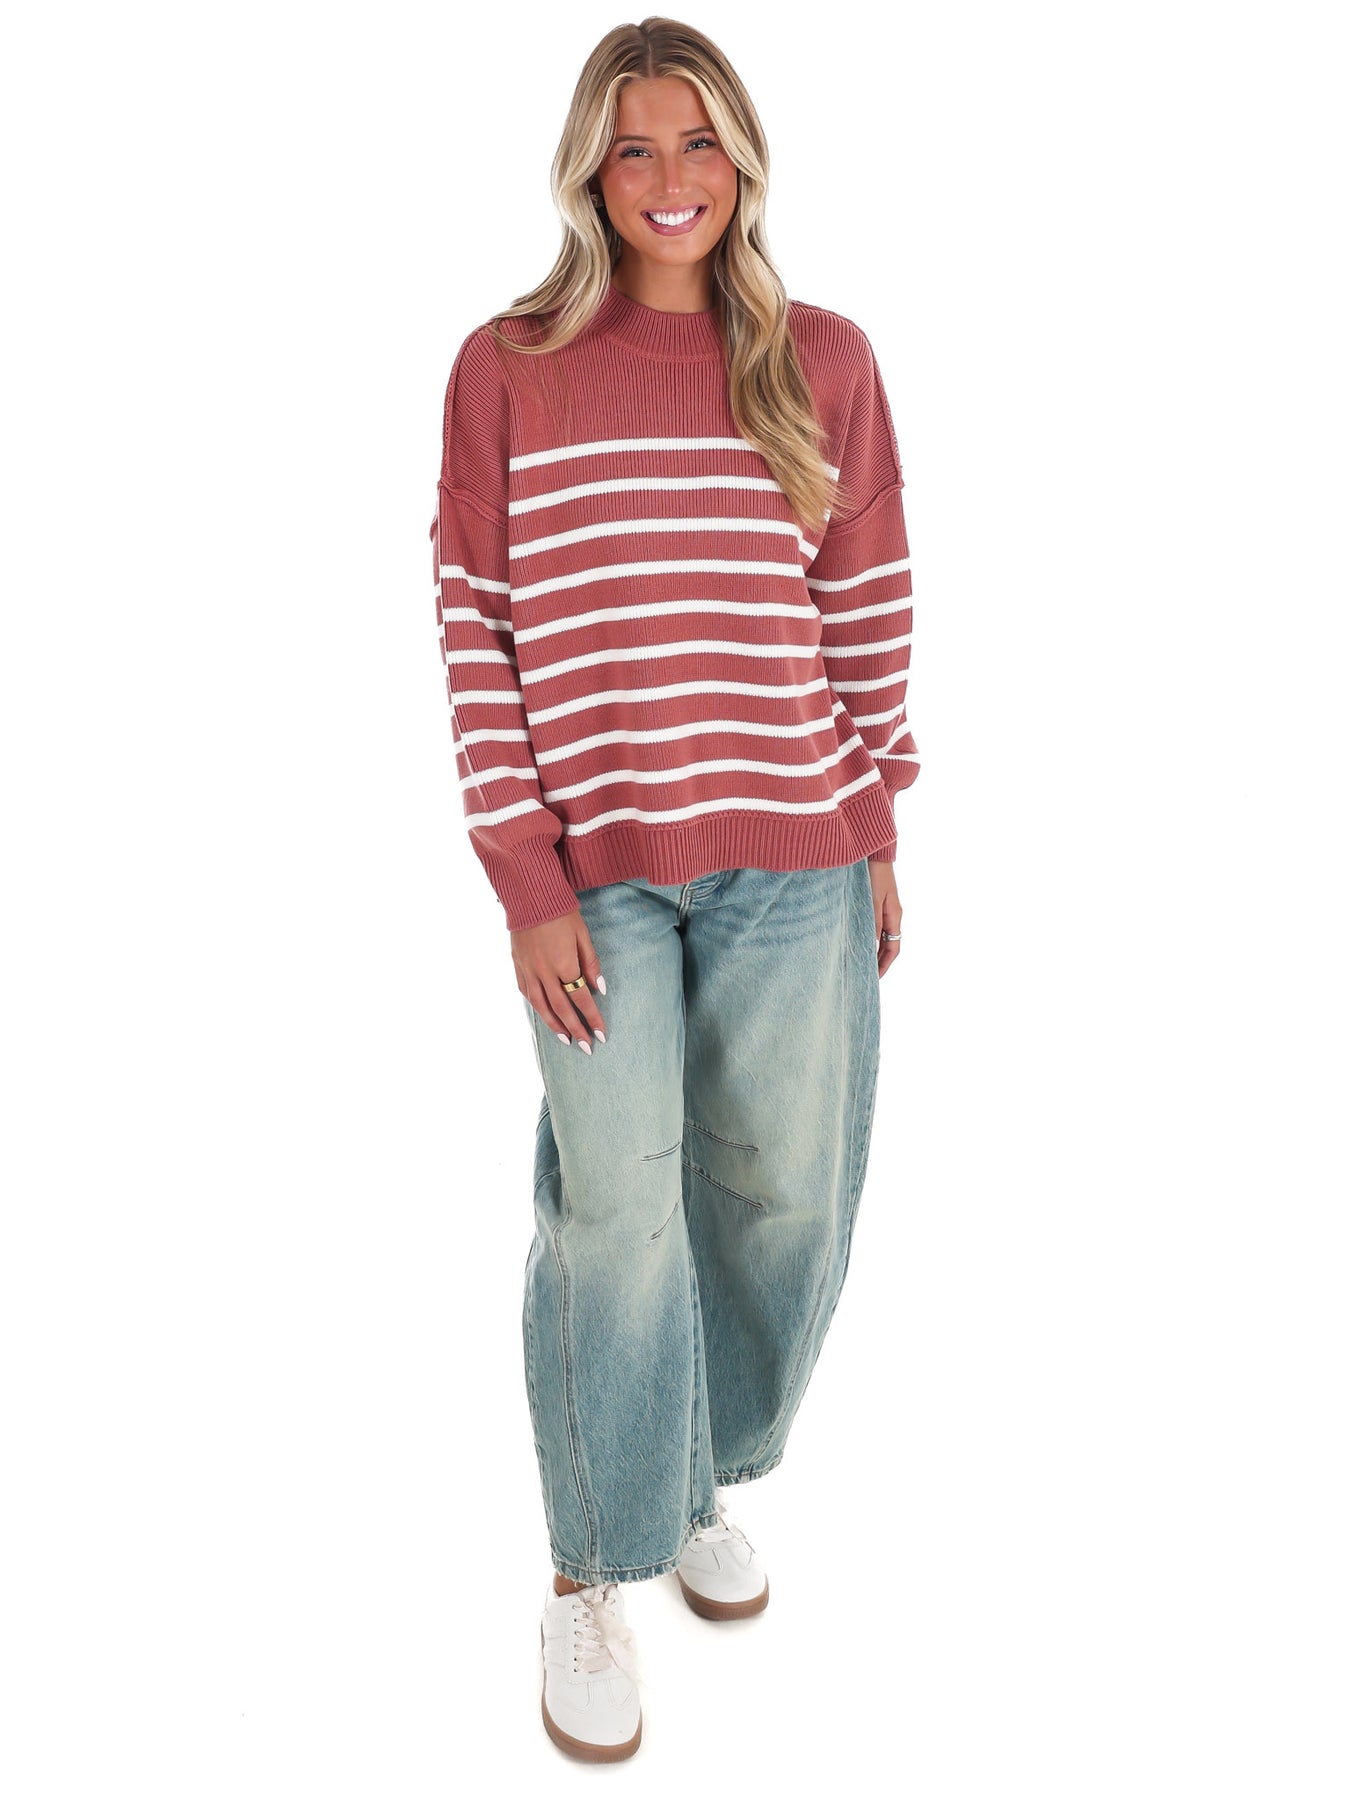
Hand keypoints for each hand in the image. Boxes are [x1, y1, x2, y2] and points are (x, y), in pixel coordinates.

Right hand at [513, 909, 607, 1051]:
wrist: (530, 896)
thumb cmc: (561, 912)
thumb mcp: (583, 934)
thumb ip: (591, 963)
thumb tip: (599, 988)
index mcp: (563, 963)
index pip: (581, 998)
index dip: (592, 1017)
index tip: (601, 1033)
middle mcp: (544, 972)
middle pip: (561, 1008)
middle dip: (575, 1029)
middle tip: (586, 1047)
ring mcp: (528, 970)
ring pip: (541, 1006)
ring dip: (555, 1026)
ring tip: (566, 1040)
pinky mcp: (517, 965)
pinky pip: (527, 993)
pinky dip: (537, 1007)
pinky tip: (545, 1016)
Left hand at [868, 861, 903, 977]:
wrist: (873, 852)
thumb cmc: (873, 873)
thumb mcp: (872, 899)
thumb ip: (872, 922)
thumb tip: (871, 946)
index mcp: (894, 916)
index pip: (893, 948)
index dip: (884, 965)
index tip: (874, 978)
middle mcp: (892, 914)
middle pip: (888, 945)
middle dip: (879, 961)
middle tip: (865, 975)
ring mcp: (885, 909)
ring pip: (881, 936)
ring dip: (873, 950)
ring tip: (859, 962)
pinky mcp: (876, 902)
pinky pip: (875, 926)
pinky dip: (868, 937)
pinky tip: (856, 940)